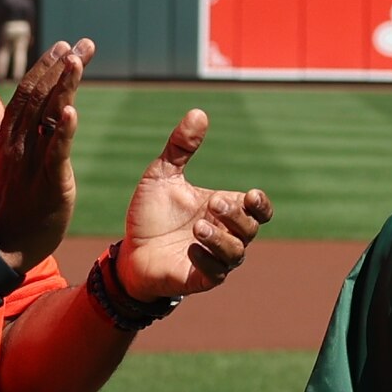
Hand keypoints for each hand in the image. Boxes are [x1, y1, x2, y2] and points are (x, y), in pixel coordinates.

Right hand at [0, 40, 90, 266]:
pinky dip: (63, 130)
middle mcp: (18, 144)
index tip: (64, 45)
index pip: (26, 92)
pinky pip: (56, 152)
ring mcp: (32, 162)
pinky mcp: (49, 182)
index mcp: (7, 137)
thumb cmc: (0, 203)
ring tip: (78, 60)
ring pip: (48, 116)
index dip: (45, 67)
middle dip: (61, 67)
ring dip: (64, 86)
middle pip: (40, 97)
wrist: (1, 245)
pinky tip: (72, 110)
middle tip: (82, 43)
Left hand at [111, 105, 272, 299]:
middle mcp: (227, 235)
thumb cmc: (151, 214)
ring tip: (198, 227)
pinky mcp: (201, 279)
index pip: (259, 210)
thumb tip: (198, 112)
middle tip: (213, 204)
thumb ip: (181, 146)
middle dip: (236, 216)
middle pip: (251, 228)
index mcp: (225, 210)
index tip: (252, 195)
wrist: (129, 251)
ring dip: (222, 239)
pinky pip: (216, 274)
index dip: (262, 204)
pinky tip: (191, 248)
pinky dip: (208, 261)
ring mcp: (216, 259)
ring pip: (236, 252)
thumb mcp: (162, 175)